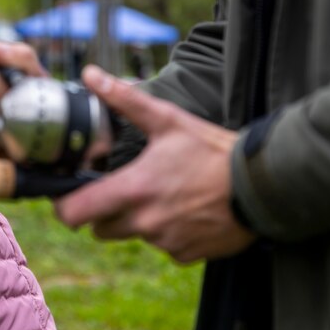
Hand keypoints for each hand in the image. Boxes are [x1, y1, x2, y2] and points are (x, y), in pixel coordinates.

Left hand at [54, 65, 255, 262]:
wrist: (264, 185)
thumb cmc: (213, 150)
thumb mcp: (168, 120)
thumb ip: (125, 99)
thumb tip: (92, 74)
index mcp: (133, 190)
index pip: (75, 213)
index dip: (65, 205)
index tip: (70, 195)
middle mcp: (145, 222)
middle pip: (99, 228)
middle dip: (102, 212)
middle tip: (120, 188)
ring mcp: (166, 241)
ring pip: (132, 236)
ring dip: (137, 221)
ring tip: (162, 193)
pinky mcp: (186, 255)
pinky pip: (162, 247)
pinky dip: (166, 233)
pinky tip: (184, 210)